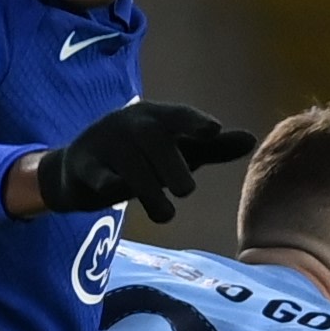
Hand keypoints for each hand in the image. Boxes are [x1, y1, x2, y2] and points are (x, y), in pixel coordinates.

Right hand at [37, 98, 257, 223]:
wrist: (78, 169)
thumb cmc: (140, 158)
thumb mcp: (176, 151)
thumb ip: (212, 148)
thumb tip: (251, 139)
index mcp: (155, 116)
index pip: (178, 115)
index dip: (195, 122)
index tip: (213, 131)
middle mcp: (129, 124)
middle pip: (154, 140)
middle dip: (171, 165)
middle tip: (186, 191)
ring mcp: (104, 142)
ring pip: (130, 164)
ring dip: (148, 190)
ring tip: (165, 215)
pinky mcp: (82, 164)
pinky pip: (97, 174)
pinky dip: (107, 183)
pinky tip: (114, 193)